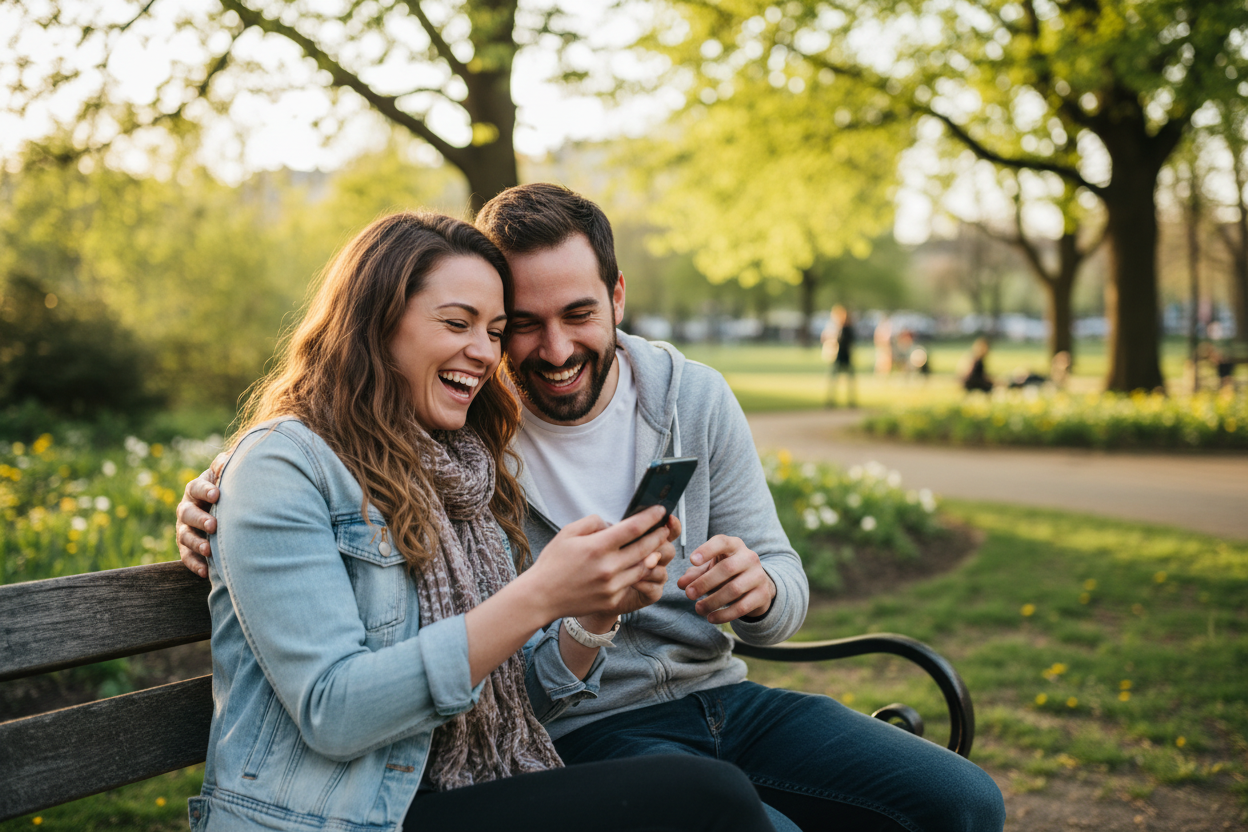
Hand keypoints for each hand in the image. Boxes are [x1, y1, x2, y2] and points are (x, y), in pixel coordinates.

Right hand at [176, 452, 228, 577]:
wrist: (226, 512)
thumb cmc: (229, 489)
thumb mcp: (227, 475)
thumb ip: (225, 466)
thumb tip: (227, 460)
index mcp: (196, 489)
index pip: (196, 487)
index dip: (205, 490)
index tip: (218, 494)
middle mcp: (187, 508)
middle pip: (187, 513)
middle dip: (200, 519)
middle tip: (214, 525)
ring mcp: (185, 528)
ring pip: (185, 536)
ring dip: (196, 543)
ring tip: (209, 550)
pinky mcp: (187, 547)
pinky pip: (187, 557)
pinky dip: (195, 564)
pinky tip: (206, 572)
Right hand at [523, 505, 672, 621]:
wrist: (541, 597)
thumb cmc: (553, 562)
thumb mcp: (568, 532)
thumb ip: (594, 522)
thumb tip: (613, 524)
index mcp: (597, 547)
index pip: (633, 528)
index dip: (651, 517)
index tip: (660, 510)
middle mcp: (608, 567)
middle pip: (646, 548)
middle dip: (659, 535)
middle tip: (665, 527)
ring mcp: (612, 586)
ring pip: (645, 567)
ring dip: (654, 554)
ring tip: (657, 545)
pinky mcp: (612, 599)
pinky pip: (633, 582)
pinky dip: (640, 572)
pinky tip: (641, 564)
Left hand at [677, 535, 775, 624]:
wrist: (756, 585)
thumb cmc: (727, 573)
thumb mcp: (711, 569)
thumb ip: (695, 574)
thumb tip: (681, 584)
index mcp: (734, 545)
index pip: (722, 542)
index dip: (707, 550)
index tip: (692, 560)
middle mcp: (749, 557)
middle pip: (727, 568)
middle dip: (705, 582)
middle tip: (688, 594)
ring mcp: (759, 576)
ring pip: (734, 589)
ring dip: (713, 601)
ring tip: (698, 609)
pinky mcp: (763, 595)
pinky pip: (742, 607)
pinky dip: (725, 614)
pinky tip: (711, 618)